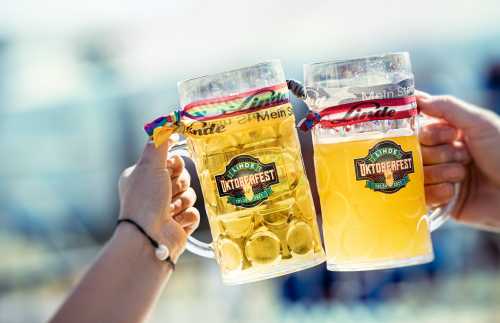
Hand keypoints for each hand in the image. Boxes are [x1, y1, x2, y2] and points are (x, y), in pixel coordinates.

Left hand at [118, 141, 199, 260]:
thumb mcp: (150, 164)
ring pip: (190, 194)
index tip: (171, 168)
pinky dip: (186, 217)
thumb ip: (159, 142)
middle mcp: (154, 192)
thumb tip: (168, 121)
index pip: (171, 161)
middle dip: (179, 184)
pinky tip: (175, 222)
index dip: (175, 164)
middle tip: (167, 192)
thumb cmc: (145, 200)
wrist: (149, 238)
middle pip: (183, 177)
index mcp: (144, 177)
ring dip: (182, 201)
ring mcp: (167, 209)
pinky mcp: (179, 224)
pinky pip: (194, 213)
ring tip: (169, 211)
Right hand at [418, 91, 499, 229]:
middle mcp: (438, 154)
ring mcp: (436, 178)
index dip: (429, 133)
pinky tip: (454, 192)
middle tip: (465, 156)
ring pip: (416, 173)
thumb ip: (446, 107)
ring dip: (441, 173)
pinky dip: (437, 192)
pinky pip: (420, 195)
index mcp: (446, 134)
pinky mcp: (436, 201)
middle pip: (413, 152)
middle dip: (439, 154)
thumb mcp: (479, 123)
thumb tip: (415, 96)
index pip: (417, 129)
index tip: (451, 135)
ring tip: (463, 175)